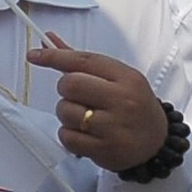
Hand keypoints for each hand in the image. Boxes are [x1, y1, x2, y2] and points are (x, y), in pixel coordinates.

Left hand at [29, 38, 168, 168]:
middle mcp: (122, 100)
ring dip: (67, 115)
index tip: (34, 55)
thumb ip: (84, 63)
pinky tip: (86, 135)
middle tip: (78, 97)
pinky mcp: (105, 149)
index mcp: (127, 78)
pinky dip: (69, 136)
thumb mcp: (119, 80)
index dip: (54, 56)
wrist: (157, 143)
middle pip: (70, 84)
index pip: (83, 60)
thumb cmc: (135, 108)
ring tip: (87, 119)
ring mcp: (114, 126)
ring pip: (65, 111)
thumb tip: (51, 43)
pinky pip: (67, 137)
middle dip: (65, 90)